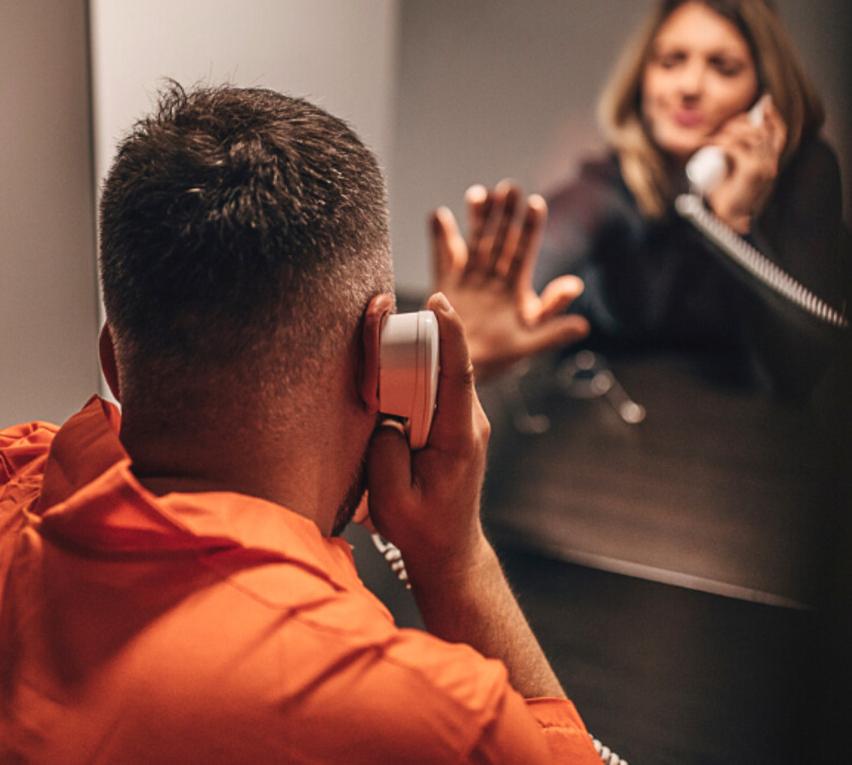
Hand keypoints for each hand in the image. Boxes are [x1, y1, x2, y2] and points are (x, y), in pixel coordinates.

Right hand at [364, 292, 490, 581]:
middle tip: (386, 314)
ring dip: (414, 355)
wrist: (448, 550)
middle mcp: (469, 423)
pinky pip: (435, 389)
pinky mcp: (453, 425)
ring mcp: (464, 423)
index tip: (438, 302)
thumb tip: (385, 416)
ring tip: (382, 342)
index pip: (458, 374)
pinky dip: (414, 375)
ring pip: (441, 375)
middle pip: (447, 364)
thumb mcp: (392, 496)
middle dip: (421, 334)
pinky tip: (389, 375)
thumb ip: (386, 450)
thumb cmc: (422, 527)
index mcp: (459, 437)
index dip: (450, 334)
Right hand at [431, 180, 588, 381]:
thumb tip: (583, 325)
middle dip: (505, 214)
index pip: (524, 252)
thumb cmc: (500, 356)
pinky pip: (443, 258)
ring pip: (475, 242)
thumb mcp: (529, 344)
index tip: (536, 204)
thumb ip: (552, 330)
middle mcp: (492, 277)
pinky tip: (439, 215)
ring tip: (479, 194)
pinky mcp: (444, 285)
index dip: (531, 228)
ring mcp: (468, 279)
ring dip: (477, 219)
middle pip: (500, 240)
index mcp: (514, 288)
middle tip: (510, 187)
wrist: (462, 368)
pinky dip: (441, 237)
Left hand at [706, 95, 787, 233]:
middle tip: (721, 128)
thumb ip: (740, 149)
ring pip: (748, 135)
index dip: (772, 116)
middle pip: (760, 128)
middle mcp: (771, 162)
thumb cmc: (726, 191)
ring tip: (713, 140)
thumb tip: (733, 127)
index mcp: (769, 161)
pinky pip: (737, 146)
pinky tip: (711, 146)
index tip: (764, 103)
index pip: (778, 133)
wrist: (726, 217)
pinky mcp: (752, 171)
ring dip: (727, 132)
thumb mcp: (734, 166)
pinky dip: (721, 143)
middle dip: (739, 122)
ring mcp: (764, 166)